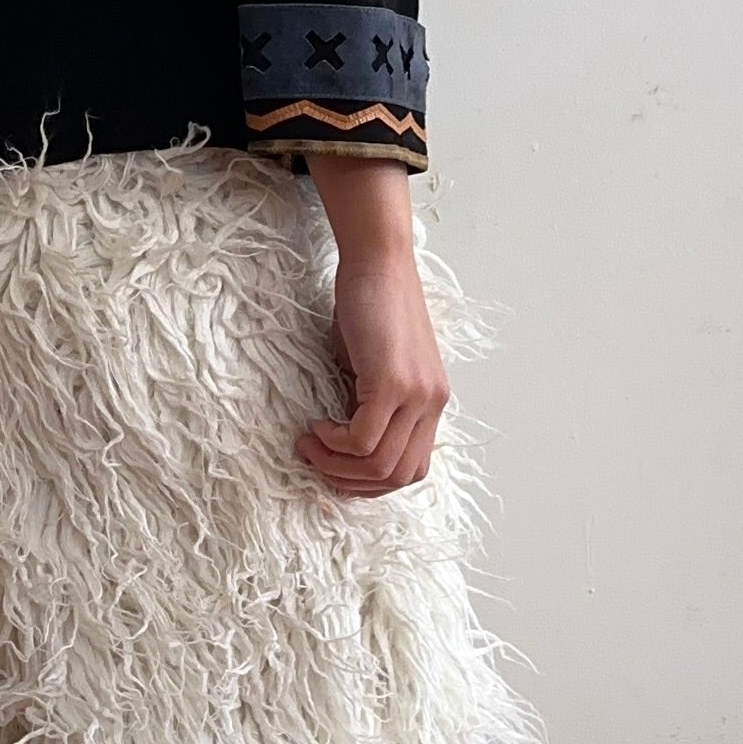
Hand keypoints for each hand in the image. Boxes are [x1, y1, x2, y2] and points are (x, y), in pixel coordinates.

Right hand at [297, 159, 448, 500]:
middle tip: (315, 462)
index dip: (369, 482)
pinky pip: (363, 440)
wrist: (378, 260)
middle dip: (350, 482)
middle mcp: (432, 403)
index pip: (410, 469)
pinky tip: (317, 426)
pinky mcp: (393, 383)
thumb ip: (369, 405)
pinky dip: (334, 443)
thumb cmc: (370, 306)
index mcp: (431, 402)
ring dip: (336, 466)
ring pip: (380, 465)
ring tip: (310, 445)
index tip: (334, 465)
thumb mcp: (373, 367)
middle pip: (398, 477)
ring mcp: (417, 394)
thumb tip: (343, 441)